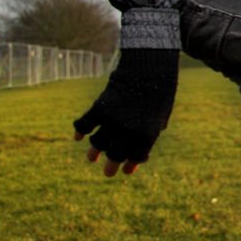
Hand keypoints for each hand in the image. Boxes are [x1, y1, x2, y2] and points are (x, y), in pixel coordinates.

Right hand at [73, 49, 178, 176]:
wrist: (149, 68)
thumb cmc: (159, 92)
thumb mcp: (160, 116)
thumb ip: (150, 134)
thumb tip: (136, 152)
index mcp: (147, 135)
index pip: (135, 157)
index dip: (130, 165)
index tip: (126, 171)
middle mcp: (128, 131)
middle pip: (114, 155)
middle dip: (111, 166)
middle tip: (108, 172)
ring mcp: (112, 120)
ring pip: (97, 144)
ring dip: (94, 152)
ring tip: (93, 157)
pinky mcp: (99, 108)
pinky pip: (83, 125)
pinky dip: (79, 132)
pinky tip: (79, 137)